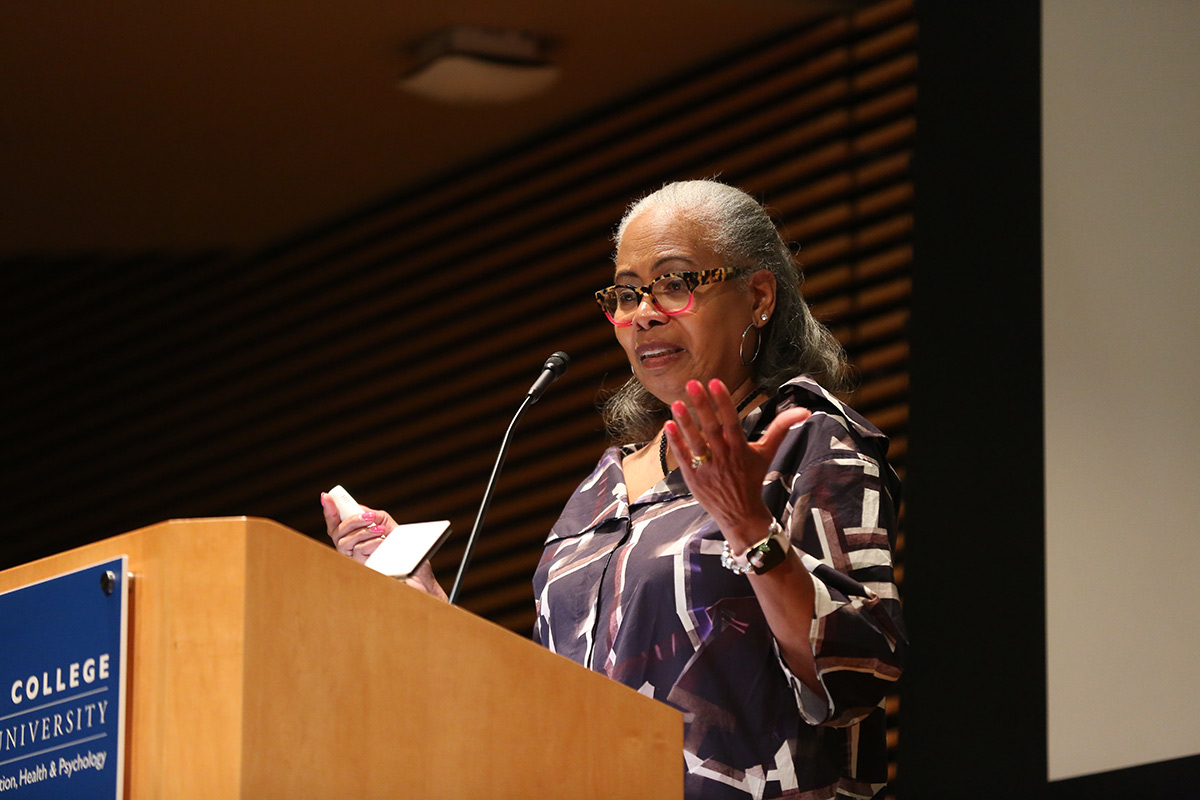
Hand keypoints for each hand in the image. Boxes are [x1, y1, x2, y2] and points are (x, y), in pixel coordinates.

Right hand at [320, 493, 393, 562]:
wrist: (405, 550)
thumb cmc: (392, 535)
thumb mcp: (381, 519)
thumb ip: (367, 513)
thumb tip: (357, 509)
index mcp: (348, 531)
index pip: (333, 520)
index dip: (328, 508)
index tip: (326, 496)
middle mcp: (346, 544)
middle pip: (337, 531)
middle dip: (353, 520)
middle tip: (370, 516)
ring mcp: (351, 555)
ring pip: (346, 541)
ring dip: (365, 532)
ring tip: (381, 529)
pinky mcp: (359, 564)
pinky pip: (359, 550)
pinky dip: (372, 543)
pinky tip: (381, 541)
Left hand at [665, 379, 810, 550]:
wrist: (741, 515)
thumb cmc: (753, 479)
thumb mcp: (768, 453)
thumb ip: (781, 428)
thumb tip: (806, 411)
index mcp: (741, 449)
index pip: (732, 421)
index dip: (723, 402)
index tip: (715, 382)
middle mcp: (724, 458)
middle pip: (712, 429)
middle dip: (702, 406)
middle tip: (692, 383)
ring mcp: (707, 469)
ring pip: (695, 442)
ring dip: (685, 423)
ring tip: (676, 402)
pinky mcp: (693, 479)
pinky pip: (683, 458)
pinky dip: (675, 442)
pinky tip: (667, 425)